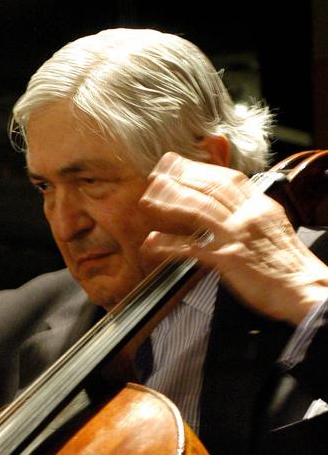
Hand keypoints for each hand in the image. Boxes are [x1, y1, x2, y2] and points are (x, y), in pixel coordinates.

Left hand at [138, 152, 327, 324]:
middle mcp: (248, 216)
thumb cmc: (289, 266)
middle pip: (210, 189)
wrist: (305, 289)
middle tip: (158, 170)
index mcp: (261, 207)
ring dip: (171, 201)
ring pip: (199, 210)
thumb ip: (253, 215)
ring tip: (149, 196)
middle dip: (181, 176)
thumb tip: (237, 209)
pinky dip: (170, 245)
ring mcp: (237, 236)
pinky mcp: (229, 259)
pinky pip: (193, 249)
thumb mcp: (275, 229)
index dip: (203, 170)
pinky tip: (152, 243)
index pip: (229, 180)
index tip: (183, 164)